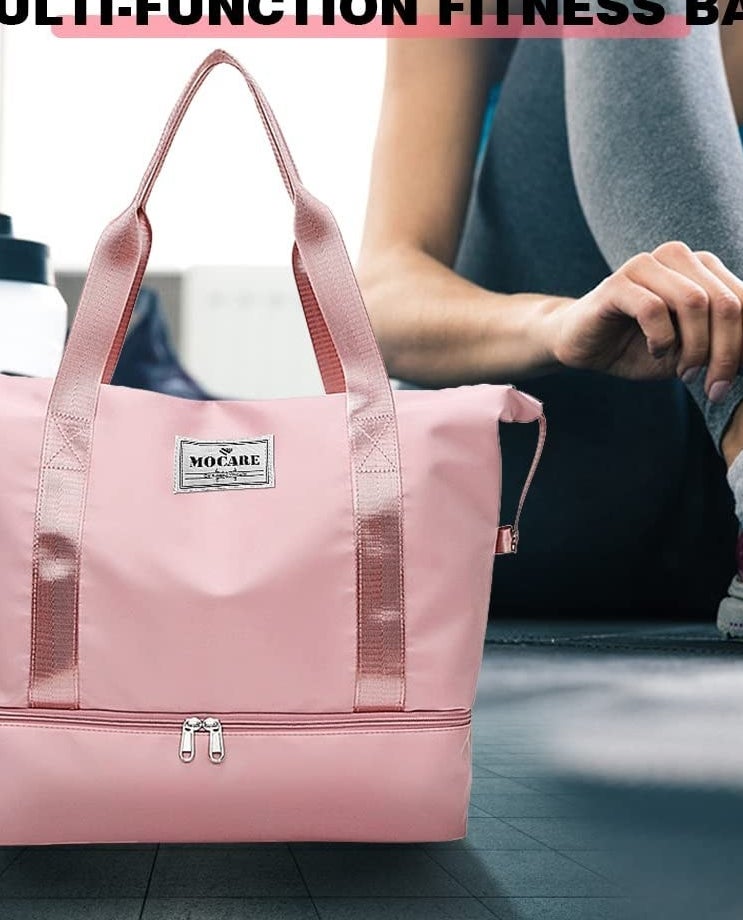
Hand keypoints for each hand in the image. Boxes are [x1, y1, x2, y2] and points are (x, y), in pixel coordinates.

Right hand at [546, 241, 742, 399]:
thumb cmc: (638, 347)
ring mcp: (647, 265)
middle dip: (726, 352)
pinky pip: (654, 309)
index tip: (731, 381)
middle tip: (713, 387)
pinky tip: (656, 352)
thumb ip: (722, 346)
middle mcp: (679, 257)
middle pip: (725, 302)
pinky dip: (661, 339)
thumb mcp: (690, 351)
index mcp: (702, 268)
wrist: (583, 346)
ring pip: (694, 302)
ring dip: (695, 348)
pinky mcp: (618, 283)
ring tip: (685, 372)